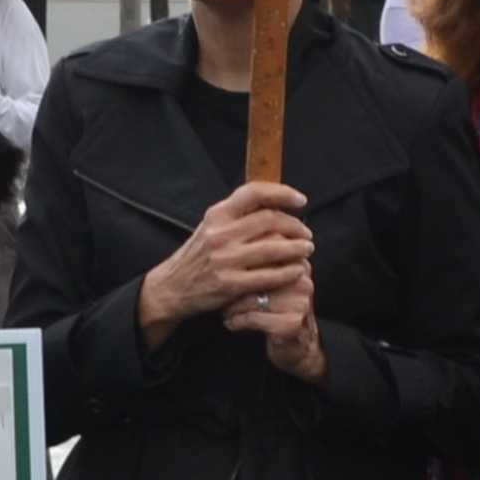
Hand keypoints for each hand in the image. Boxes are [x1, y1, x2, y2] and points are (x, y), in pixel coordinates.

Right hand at [137, 180, 310, 343]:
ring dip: (297, 248)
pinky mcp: (230, 284)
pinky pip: (269, 276)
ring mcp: (225, 260)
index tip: (300, 200)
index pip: (254, 192)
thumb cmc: (198, 256)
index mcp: (217, 215)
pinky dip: (288, 272)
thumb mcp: (211, 227)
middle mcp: (220, 234)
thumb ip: (237, 216)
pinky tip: (296, 270)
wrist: (172, 287)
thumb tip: (276, 205)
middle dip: (295, 226)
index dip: (282, 192)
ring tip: (307, 250)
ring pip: (273, 248)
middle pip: (269, 220)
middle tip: (306, 233)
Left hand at [220, 233, 325, 378]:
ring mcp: (297, 301)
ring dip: (231, 306)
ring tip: (226, 310)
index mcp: (297, 262)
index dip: (240, 260)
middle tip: (219, 291)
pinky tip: (231, 324)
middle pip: (255, 271)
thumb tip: (232, 238)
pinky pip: (252, 317)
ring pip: (250, 296)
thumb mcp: (276, 282)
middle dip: (233, 283)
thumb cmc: (279, 309)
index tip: (224, 271)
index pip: (265, 247)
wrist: (299, 348)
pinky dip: (236, 321)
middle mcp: (301, 279)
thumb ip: (264, 260)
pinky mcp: (290, 323)